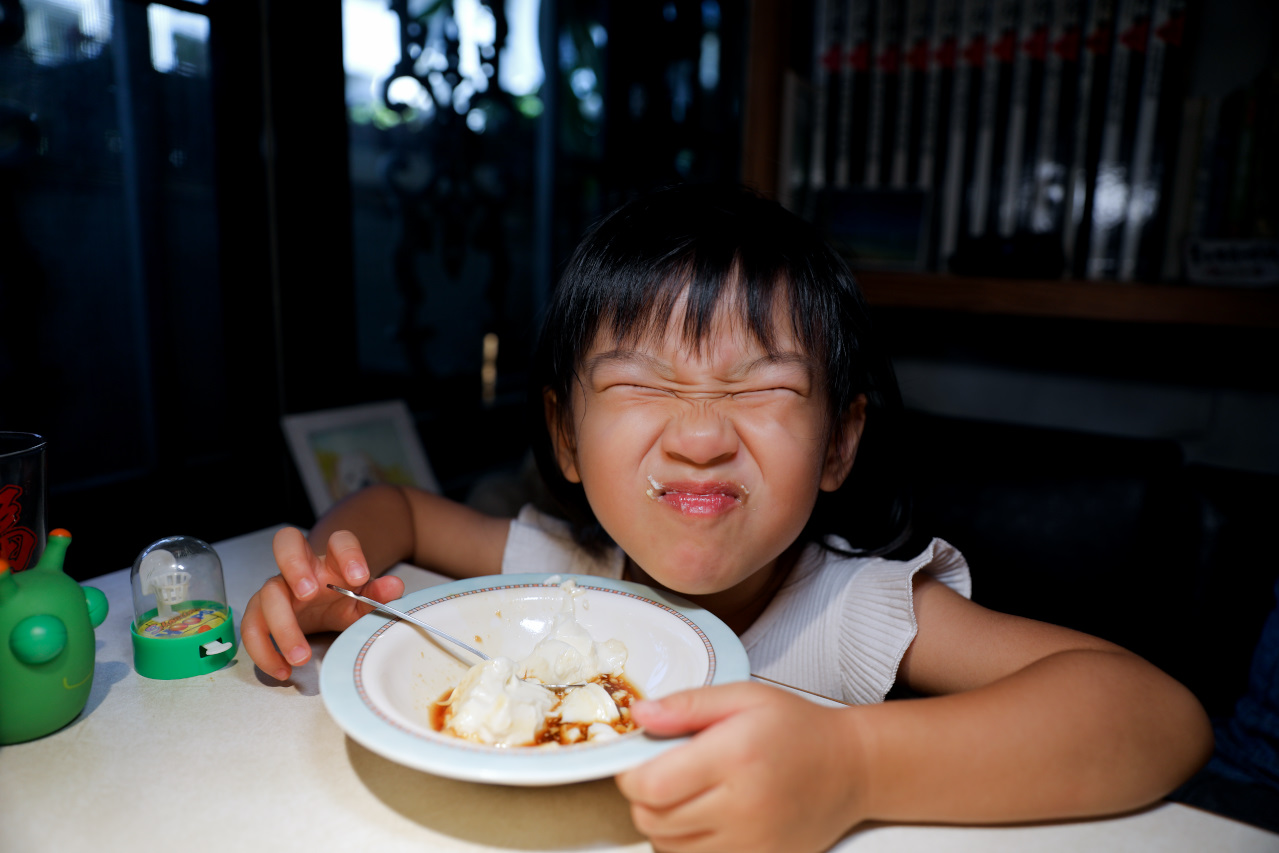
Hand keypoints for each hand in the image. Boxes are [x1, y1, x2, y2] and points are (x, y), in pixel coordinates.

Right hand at [240, 527, 404, 679]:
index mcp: (332, 562)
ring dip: (282, 627)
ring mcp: (277, 588)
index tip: (359, 576)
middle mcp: (301, 568)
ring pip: (267, 595)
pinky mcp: (260, 613)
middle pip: (286, 543)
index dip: (349, 554)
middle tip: (308, 594)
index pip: (340, 541)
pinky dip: (264, 652)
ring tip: (301, 657)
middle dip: (294, 565)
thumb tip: (394, 587)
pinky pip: (251, 628)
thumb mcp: (363, 602)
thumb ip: (378, 595)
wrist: (321, 611)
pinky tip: (283, 671)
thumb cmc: (342, 601)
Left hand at [616, 682, 867, 852]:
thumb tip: (639, 716)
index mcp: (735, 755)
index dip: (630, 774)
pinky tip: (701, 818)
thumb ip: (687, 705)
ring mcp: (752, 842)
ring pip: (668, 846)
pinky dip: (685, 844)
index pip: (652, 785)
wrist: (850, 768)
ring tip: (684, 794)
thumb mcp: (744, 697)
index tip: (638, 760)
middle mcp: (742, 805)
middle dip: (643, 797)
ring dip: (662, 822)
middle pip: (653, 819)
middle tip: (662, 773)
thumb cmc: (796, 727)